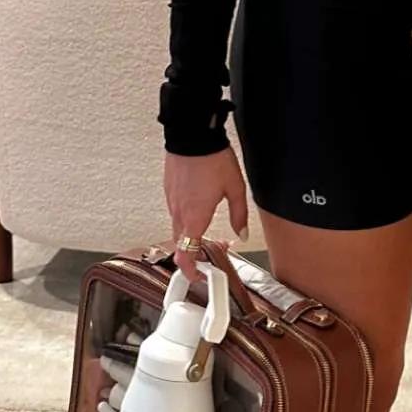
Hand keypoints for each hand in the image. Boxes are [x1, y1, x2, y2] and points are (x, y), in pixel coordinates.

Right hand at [164, 144, 249, 279]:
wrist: (192, 135)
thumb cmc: (213, 159)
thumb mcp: (236, 189)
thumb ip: (239, 215)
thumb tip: (242, 234)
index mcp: (195, 217)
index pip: (185, 254)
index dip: (189, 271)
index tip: (197, 276)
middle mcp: (179, 212)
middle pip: (181, 243)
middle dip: (191, 253)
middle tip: (206, 256)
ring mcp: (171, 200)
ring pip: (177, 227)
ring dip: (188, 234)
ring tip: (204, 231)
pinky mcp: (169, 189)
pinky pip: (175, 211)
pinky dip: (184, 218)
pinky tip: (198, 208)